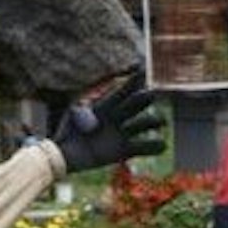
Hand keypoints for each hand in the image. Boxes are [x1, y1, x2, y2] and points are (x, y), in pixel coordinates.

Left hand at [44, 82, 162, 175]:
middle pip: (137, 103)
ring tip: (159, 122)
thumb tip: (93, 120)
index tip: (146, 72)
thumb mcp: (72, 118)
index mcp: (105, 106)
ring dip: (153, 121)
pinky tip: (161, 144)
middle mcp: (117, 118)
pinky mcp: (124, 151)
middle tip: (152, 94)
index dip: (134, 82)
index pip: (122, 92)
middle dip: (145, 98)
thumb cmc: (67, 133)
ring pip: (146, 123)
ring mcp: (122, 134)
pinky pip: (145, 148)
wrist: (65, 156)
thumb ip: (81, 113)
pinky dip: (155, 146)